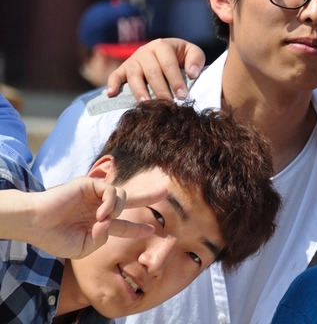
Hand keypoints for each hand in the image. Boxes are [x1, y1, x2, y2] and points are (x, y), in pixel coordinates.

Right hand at [27, 177, 166, 258]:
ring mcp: (95, 194)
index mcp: (98, 222)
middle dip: (148, 196)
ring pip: (122, 196)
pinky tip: (101, 214)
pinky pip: (111, 191)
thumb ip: (102, 239)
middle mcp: (99, 206)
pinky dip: (111, 203)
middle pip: (130, 199)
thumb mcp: (83, 248)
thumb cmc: (55, 237)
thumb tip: (111, 224)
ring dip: (116, 211)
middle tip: (165, 192)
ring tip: (102, 220)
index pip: (122, 224)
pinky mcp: (90, 184)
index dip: (136, 228)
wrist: (35, 224)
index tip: (151, 230)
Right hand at [106, 38, 205, 100]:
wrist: (165, 52)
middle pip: (152, 72)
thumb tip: (192, 73)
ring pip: (134, 76)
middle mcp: (145, 51)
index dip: (176, 81)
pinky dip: (112, 84)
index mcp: (162, 45)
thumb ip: (195, 59)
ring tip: (146, 104)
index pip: (169, 64)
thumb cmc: (180, 56)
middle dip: (160, 90)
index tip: (183, 96)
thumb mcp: (191, 52)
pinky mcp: (123, 69)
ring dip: (140, 91)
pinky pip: (115, 75)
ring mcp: (133, 60)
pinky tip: (111, 94)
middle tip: (168, 105)